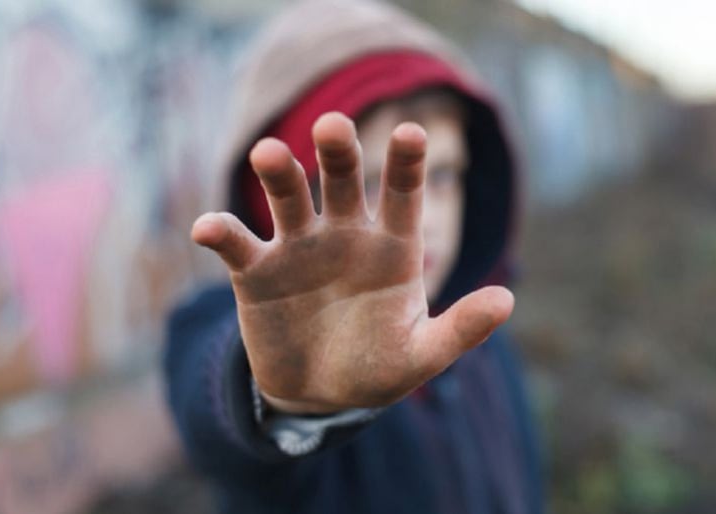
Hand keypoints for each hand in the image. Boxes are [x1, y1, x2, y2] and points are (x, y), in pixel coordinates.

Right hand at [192, 112, 513, 413]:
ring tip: (267, 154)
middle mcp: (344, 234)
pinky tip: (207, 229)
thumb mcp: (420, 355)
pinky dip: (221, 232)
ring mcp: (298, 248)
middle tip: (332, 126)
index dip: (405, 165)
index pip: (402, 195)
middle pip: (341, 180)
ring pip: (288, 198)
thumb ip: (458, 330)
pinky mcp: (256, 272)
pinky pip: (236, 244)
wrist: (320, 393)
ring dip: (277, 174)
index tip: (412, 133)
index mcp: (391, 247)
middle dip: (338, 152)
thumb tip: (508, 300)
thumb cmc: (377, 368)